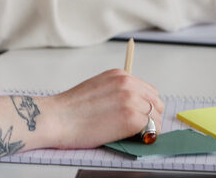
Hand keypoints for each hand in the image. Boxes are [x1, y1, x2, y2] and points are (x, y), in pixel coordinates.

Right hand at [45, 69, 163, 148]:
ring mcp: (130, 100)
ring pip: (156, 117)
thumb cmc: (72, 108)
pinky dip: (147, 137)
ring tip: (135, 136)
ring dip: (150, 128)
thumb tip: (133, 105)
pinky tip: (134, 139)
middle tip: (142, 129)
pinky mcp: (131, 119)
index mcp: (119, 75)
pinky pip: (152, 129)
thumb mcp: (98, 88)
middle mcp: (127, 84)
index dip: (146, 105)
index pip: (148, 90)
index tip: (142, 116)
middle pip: (156, 102)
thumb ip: (117, 91)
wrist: (58, 117)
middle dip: (151, 116)